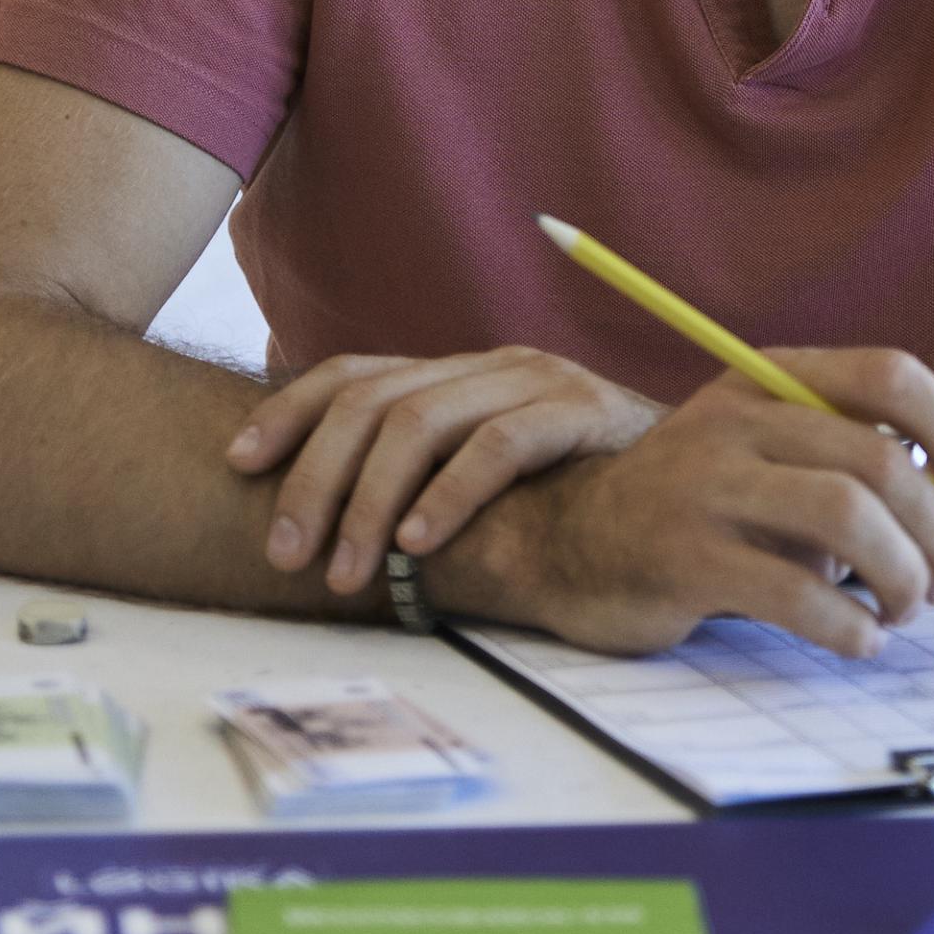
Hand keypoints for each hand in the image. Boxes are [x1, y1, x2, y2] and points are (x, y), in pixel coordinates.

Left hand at [227, 347, 663, 596]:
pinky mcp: (584, 410)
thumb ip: (424, 478)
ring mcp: (538, 378)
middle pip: (374, 402)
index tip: (235, 464)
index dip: (287, 411)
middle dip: (316, 478)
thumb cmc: (581, 496)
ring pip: (424, 420)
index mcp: (458, 372)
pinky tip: (419, 540)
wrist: (698, 485)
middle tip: (285, 554)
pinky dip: (451, 491)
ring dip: (370, 499)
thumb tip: (317, 521)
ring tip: (348, 571)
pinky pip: (502, 443)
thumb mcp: (489, 481)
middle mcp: (490, 363)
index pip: (352, 374)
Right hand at [423, 347, 933, 660]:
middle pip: (878, 460)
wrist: (573, 542)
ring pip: (846, 517)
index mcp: (770, 378)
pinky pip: (795, 593)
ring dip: (903, 576)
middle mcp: (737, 418)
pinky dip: (850, 627)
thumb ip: (876, 464)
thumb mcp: (782, 460)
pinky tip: (859, 641)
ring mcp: (705, 485)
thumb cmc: (708, 506)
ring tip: (907, 610)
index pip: (888, 374)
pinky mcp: (682, 557)